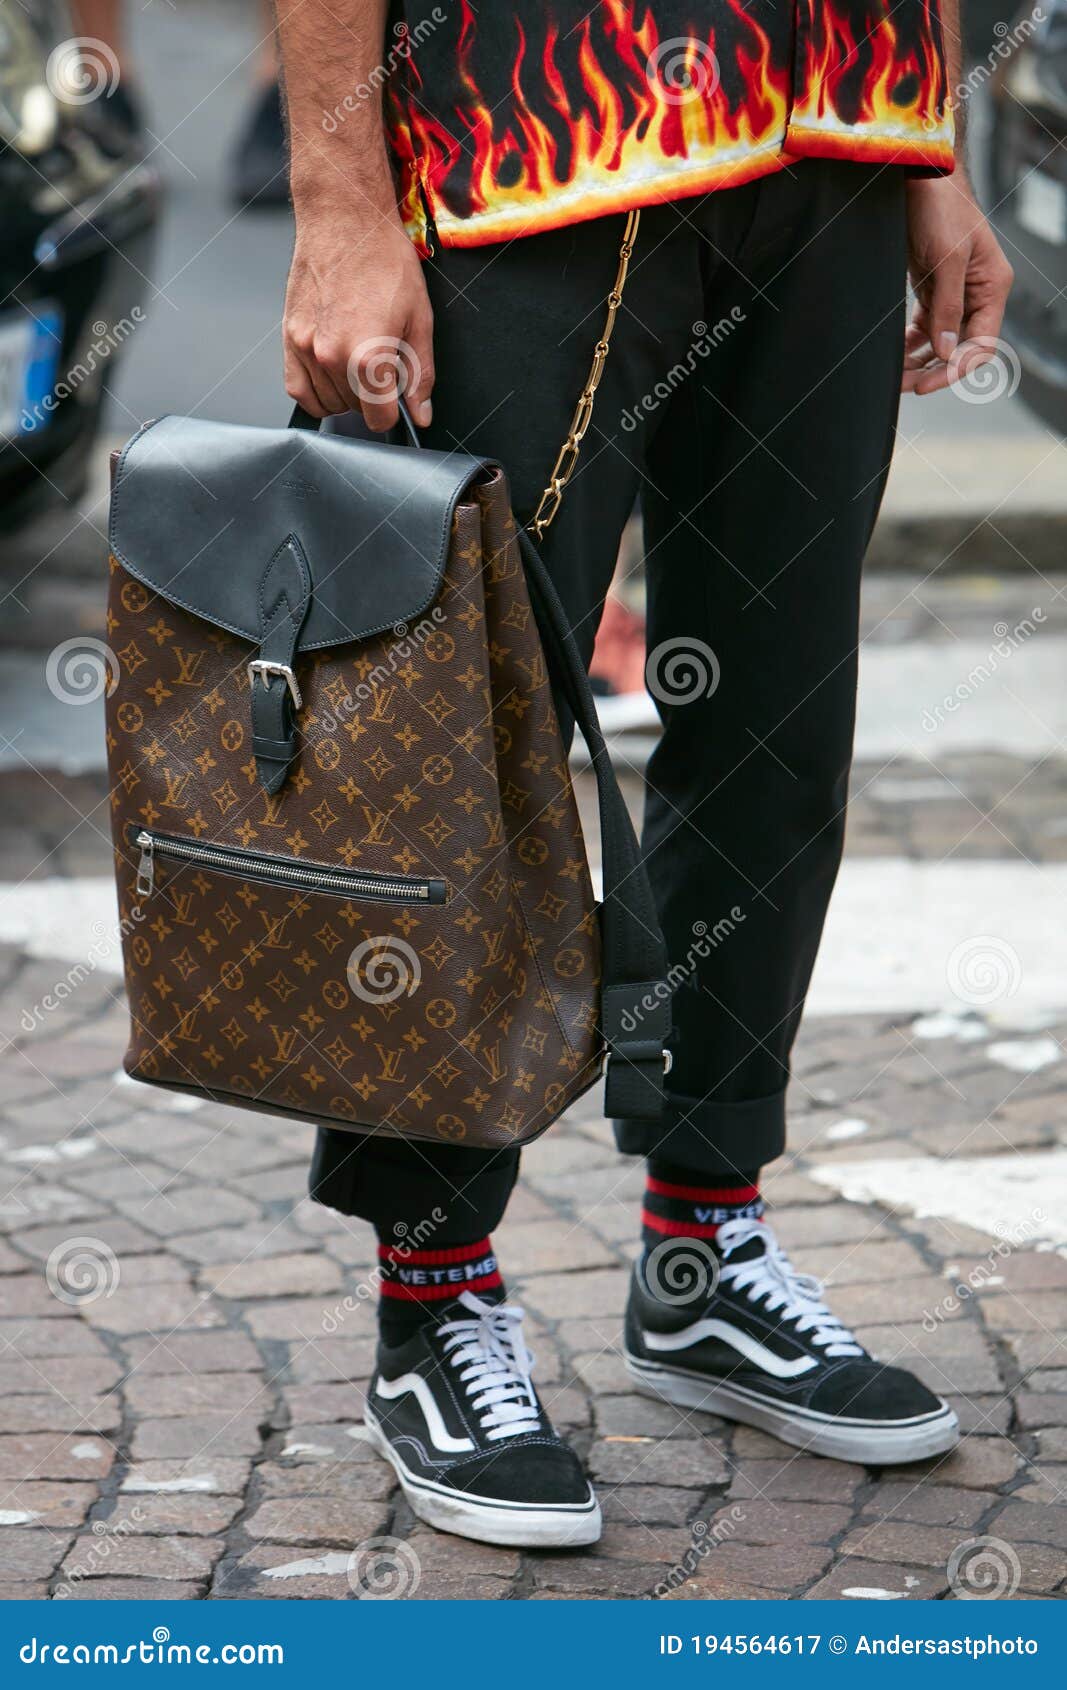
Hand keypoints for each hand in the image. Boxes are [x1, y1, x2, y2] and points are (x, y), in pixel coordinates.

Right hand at [283, 195, 433, 431]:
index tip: (397, 401)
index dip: (393, 414)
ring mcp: (305, 348)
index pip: (378, 419)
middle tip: (380, 363)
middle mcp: (332, 357)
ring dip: (344, 393)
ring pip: (327, 402)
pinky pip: (298, 389)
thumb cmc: (385, 262)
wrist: (346, 221)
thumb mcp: (419, 320)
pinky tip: (332, 371)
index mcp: (368, 357)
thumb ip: (420, 375)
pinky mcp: (288, 337)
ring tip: (356, 358)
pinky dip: (316, 390)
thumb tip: (420, 414)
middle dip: (370, 397)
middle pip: (353, 411)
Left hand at [903, 172, 1012, 395]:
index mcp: (992, 287)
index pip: (982, 345)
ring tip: (894, 376)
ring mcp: (954, 292)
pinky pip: (924, 326)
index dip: (955, 370)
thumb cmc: (941, 209)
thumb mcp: (947, 259)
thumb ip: (948, 307)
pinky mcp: (932, 288)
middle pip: (960, 348)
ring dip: (918, 361)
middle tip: (902, 386)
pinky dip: (910, 343)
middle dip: (932, 370)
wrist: (919, 177)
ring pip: (940, 341)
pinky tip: (893, 355)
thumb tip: (948, 351)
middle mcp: (977, 293)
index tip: (925, 385)